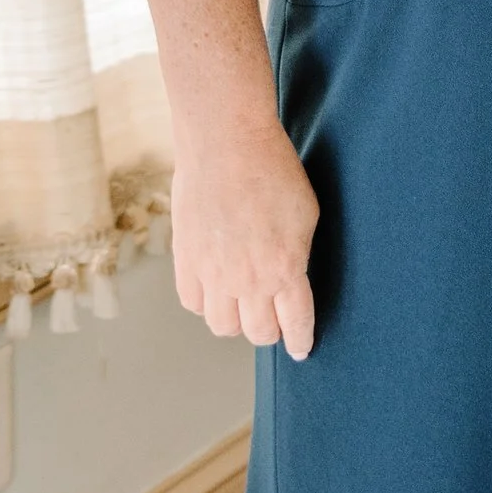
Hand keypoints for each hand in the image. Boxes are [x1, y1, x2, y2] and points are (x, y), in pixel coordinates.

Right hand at [170, 117, 318, 357]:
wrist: (226, 143)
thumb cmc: (274, 169)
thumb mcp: (306, 213)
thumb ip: (298, 253)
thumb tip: (291, 276)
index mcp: (285, 268)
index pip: (295, 322)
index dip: (299, 340)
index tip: (300, 349)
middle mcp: (248, 280)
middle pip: (258, 332)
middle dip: (270, 330)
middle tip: (273, 319)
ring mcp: (213, 274)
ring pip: (223, 325)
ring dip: (236, 320)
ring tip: (243, 304)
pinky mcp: (186, 261)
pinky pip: (194, 304)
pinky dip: (206, 302)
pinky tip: (215, 288)